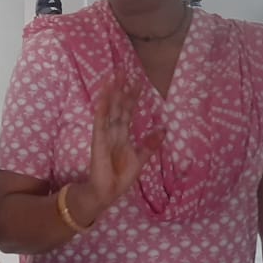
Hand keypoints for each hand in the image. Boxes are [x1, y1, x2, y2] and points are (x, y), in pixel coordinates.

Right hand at [74, 74, 164, 223]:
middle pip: (117, 106)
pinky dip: (101, 109)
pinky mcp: (98, 141)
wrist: (108, 192)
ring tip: (113, 76)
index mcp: (123, 135)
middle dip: (120, 88)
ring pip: (108, 109)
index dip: (132, 97)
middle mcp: (113, 131)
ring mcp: (104, 135)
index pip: (128, 111)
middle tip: (122, 69)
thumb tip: (164, 128)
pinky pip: (100, 122)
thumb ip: (150, 143)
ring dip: (110, 93)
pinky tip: (104, 97)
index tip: (138, 82)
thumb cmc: (121, 177)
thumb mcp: (141, 158)